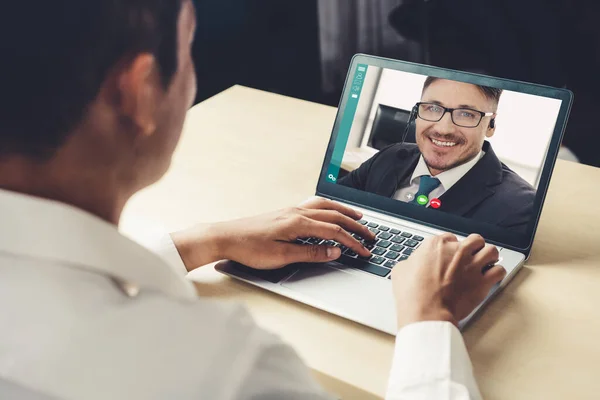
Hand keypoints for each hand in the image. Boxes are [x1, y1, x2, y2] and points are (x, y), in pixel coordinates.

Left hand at [171, 197, 375, 271]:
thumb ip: (310, 252)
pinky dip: (328, 208)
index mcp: (298, 223)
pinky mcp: (284, 213)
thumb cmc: (249, 248)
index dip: (352, 242)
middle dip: (355, 225)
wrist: (224, 237)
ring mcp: (290, 211)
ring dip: (343, 211)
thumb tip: (334, 251)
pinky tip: (329, 212)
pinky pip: (313, 206)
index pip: (334, 231)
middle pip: (334, 215)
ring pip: (324, 206)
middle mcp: (296, 213)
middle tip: (370, 234)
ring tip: (357, 217)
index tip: (365, 251)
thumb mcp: (281, 256)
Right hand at [391, 233, 506, 329]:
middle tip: (471, 256)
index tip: (450, 255)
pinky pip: (499, 271)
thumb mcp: (401, 270)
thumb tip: (413, 264)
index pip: (450, 237)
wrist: (426, 312)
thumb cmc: (413, 294)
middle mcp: (457, 250)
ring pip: (491, 250)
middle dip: (474, 247)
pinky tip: (491, 277)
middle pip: (475, 239)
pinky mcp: (483, 281)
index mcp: (436, 244)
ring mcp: (472, 265)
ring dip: (489, 257)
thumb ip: (412, 262)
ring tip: (485, 264)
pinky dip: (496, 273)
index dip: (451, 247)